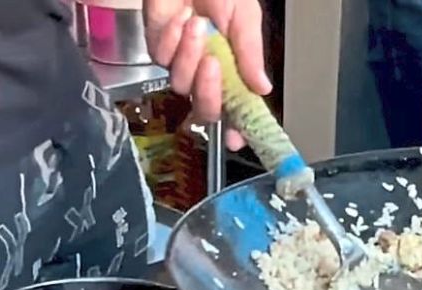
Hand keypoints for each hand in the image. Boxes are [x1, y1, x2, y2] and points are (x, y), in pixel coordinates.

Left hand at [144, 0, 271, 149]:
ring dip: (191, 56)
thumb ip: (250, 53)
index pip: (237, 108)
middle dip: (209, 92)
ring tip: (198, 24)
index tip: (237, 140)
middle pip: (205, 109)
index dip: (238, 128)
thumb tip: (262, 89)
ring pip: (182, 85)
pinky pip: (164, 58)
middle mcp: (208, 72)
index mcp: (235, 68)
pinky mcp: (159, 48)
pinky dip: (174, 38)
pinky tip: (183, 17)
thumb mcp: (245, 16)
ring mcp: (182, 62)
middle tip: (215, 64)